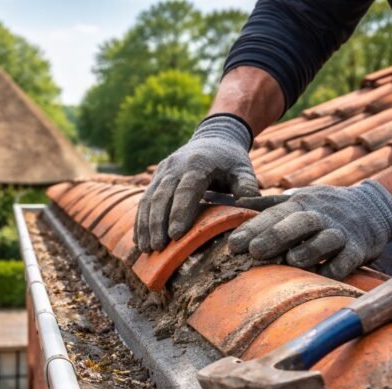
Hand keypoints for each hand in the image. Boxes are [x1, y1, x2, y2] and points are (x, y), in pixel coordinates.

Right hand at [135, 115, 259, 251]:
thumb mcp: (243, 169)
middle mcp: (175, 166)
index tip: (176, 235)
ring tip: (147, 249)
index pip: (186, 189)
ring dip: (146, 224)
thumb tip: (250, 202)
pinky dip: (141, 220)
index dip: (180, 212)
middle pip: (162, 196)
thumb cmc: (231, 160)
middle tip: (158, 248)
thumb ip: (247, 185)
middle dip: (158, 223)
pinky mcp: (156, 178)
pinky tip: (141, 240)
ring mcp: (163, 171)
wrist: (214, 138)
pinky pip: (145, 200)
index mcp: (198, 164)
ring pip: (150, 198)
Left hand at [228, 181, 391, 279]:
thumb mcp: (298, 198)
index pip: (273, 215)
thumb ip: (267, 204)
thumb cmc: (324, 207)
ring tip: (291, 260)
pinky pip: (348, 259)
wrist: (373, 207)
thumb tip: (235, 202)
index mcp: (299, 205)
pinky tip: (324, 275)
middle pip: (297, 223)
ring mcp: (340, 232)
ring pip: (325, 239)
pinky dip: (337, 267)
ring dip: (309, 249)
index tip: (233, 245)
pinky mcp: (360, 248)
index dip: (253, 229)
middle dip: (276, 236)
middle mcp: (319, 216)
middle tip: (254, 251)